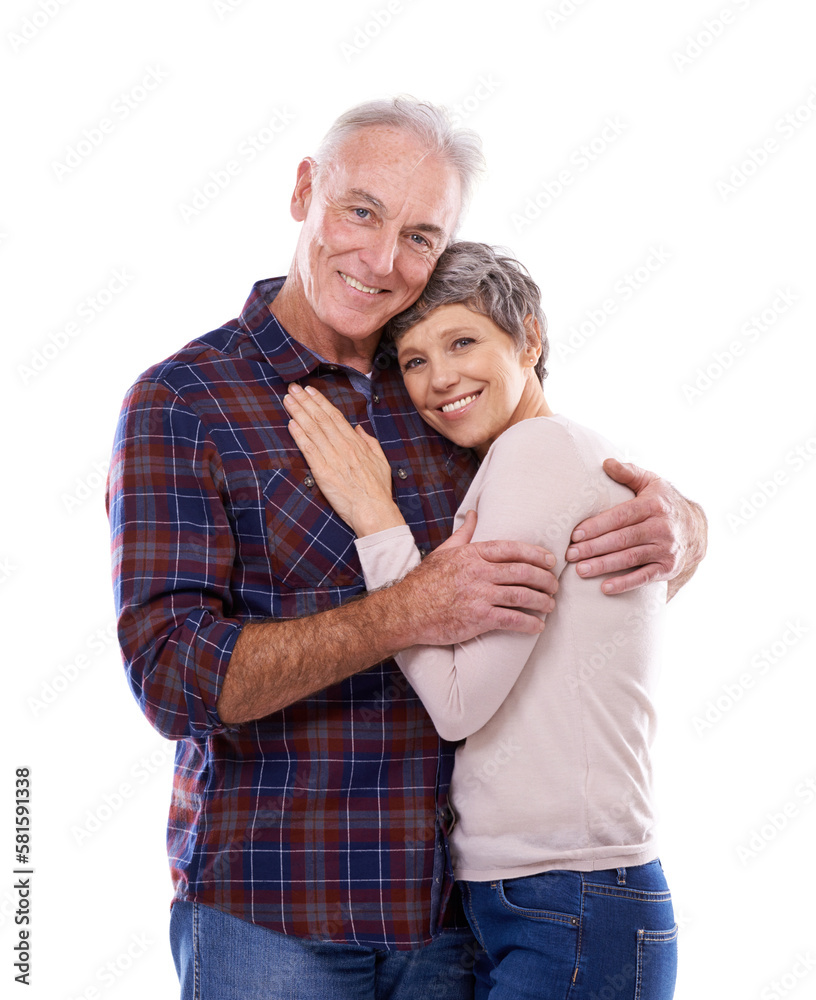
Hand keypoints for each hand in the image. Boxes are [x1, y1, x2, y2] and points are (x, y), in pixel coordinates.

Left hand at [283, 384, 404, 535]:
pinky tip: (291, 424)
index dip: (321, 402)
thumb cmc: (378, 490)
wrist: (374, 511)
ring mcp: (333, 459)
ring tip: (288, 400)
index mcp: (356, 444)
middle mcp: (344, 447)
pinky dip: (299, 436)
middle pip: (321, 419)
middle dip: (306, 402)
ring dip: (299, 413)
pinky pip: (309, 450)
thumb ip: (369, 442)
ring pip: (313, 430)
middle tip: (293, 388)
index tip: (310, 391)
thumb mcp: (381, 461)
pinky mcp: (323, 472)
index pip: (335, 417)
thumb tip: (359, 428)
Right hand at [396, 529, 558, 640]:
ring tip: (550, 605)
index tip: (550, 560)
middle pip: (523, 572)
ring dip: (542, 601)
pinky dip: (529, 623)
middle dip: (545, 579)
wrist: (406, 611)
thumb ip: (464, 533)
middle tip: (554, 586)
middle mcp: (479, 572)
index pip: (513, 549)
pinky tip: (538, 626)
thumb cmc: (424, 582)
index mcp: (473, 554)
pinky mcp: (479, 618)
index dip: (536, 554)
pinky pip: (512, 619)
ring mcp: (480, 595)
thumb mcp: (444, 551)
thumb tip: (474, 514)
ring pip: (523, 596)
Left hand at [565, 459, 707, 595]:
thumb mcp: (651, 482)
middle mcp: (662, 527)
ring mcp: (666, 549)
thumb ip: (628, 472)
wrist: (696, 529)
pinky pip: (644, 577)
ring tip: (580, 570)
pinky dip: (625, 583)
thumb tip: (606, 462)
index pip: (621, 516)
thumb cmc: (663, 502)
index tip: (575, 534)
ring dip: (604, 565)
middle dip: (594, 548)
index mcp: (654, 505)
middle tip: (570, 554)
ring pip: (630, 558)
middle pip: (622, 539)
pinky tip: (605, 587)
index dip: (597, 525)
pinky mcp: (668, 567)